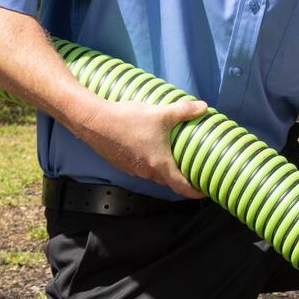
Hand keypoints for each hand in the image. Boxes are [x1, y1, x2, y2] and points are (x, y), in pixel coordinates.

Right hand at [72, 97, 208, 198]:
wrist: (94, 121)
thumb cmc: (128, 120)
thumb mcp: (161, 113)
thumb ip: (184, 110)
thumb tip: (203, 107)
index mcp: (159, 165)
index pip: (181, 187)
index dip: (195, 192)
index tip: (204, 191)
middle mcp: (146, 172)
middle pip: (168, 182)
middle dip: (181, 179)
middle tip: (192, 172)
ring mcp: (131, 169)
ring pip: (153, 175)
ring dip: (164, 170)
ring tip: (173, 158)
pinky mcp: (120, 163)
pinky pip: (140, 168)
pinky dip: (149, 163)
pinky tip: (150, 148)